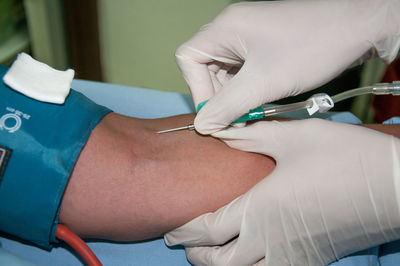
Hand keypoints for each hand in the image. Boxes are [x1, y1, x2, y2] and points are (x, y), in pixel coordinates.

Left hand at [165, 119, 399, 265]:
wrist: (393, 185)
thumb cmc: (343, 157)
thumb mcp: (293, 136)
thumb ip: (251, 135)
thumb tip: (220, 131)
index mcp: (260, 210)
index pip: (208, 231)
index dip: (185, 232)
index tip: (172, 230)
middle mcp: (271, 241)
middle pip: (219, 263)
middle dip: (197, 255)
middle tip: (187, 243)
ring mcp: (293, 256)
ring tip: (214, 253)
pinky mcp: (312, 261)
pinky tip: (250, 258)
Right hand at [176, 0, 399, 133]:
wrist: (359, 27)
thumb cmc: (314, 46)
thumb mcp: (265, 83)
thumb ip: (229, 106)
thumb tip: (203, 125)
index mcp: (225, 28)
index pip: (189, 59)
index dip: (197, 88)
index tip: (218, 112)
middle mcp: (233, 28)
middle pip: (206, 67)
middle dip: (220, 95)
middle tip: (239, 115)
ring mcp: (249, 36)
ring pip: (226, 72)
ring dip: (236, 94)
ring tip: (256, 108)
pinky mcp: (264, 45)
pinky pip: (244, 70)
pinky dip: (249, 89)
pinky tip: (264, 99)